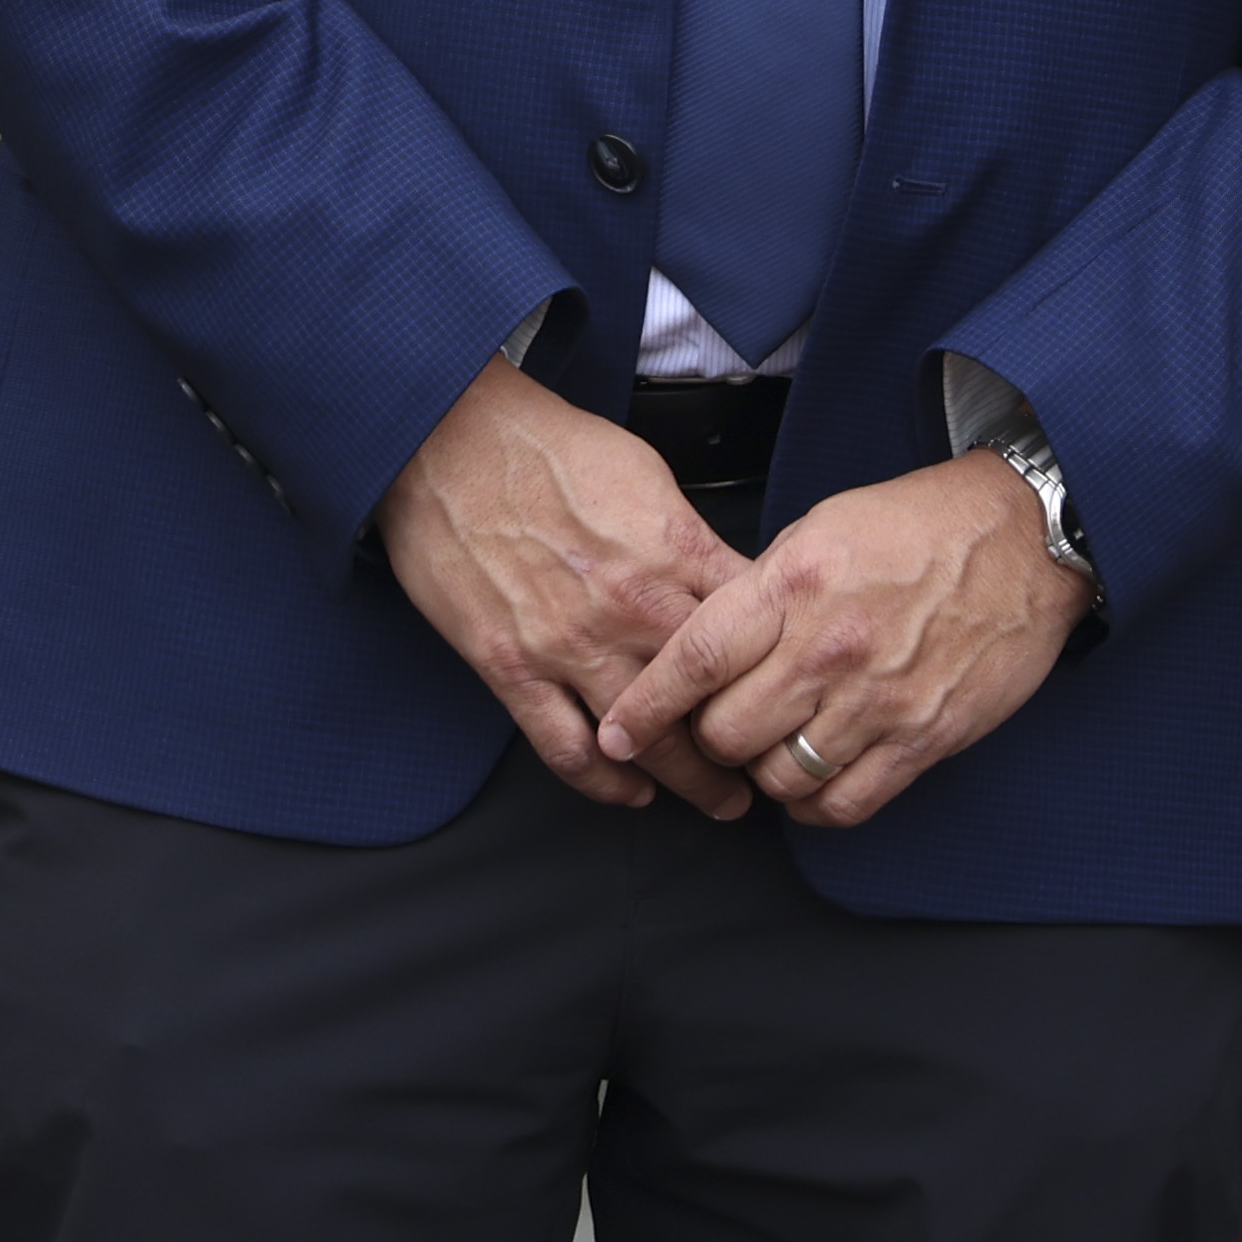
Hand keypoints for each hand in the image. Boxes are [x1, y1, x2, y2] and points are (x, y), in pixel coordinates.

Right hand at [373, 356, 756, 811]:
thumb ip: (691, 541)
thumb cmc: (547, 447)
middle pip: (711, 705)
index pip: (752, 638)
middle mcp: (629, 609)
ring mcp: (568, 646)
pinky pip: (567, 750)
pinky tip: (631, 791)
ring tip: (716, 800)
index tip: (789, 697)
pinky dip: (605, 783)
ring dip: (689, 783)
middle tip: (768, 771)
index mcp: (674, 556)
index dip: (779, 676)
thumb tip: (727, 582)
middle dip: (747, 748)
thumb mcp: (650, 476)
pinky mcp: (511, 668)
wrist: (451, 441)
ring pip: (648, 743)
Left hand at [589, 452, 1089, 829]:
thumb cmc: (920, 526)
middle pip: (726, 734)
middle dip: (713, 740)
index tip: (620, 734)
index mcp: (791, 586)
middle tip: (725, 727)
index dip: (645, 707)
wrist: (1023, 536)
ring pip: (779, 778)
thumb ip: (761, 592)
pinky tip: (816, 779)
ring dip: (766, 773)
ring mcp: (876, 699)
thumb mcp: (820, 531)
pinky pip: (844, 803)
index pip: (693, 660)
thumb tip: (714, 646)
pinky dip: (817, 805)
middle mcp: (827, 648)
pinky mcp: (922, 739)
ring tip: (777, 748)